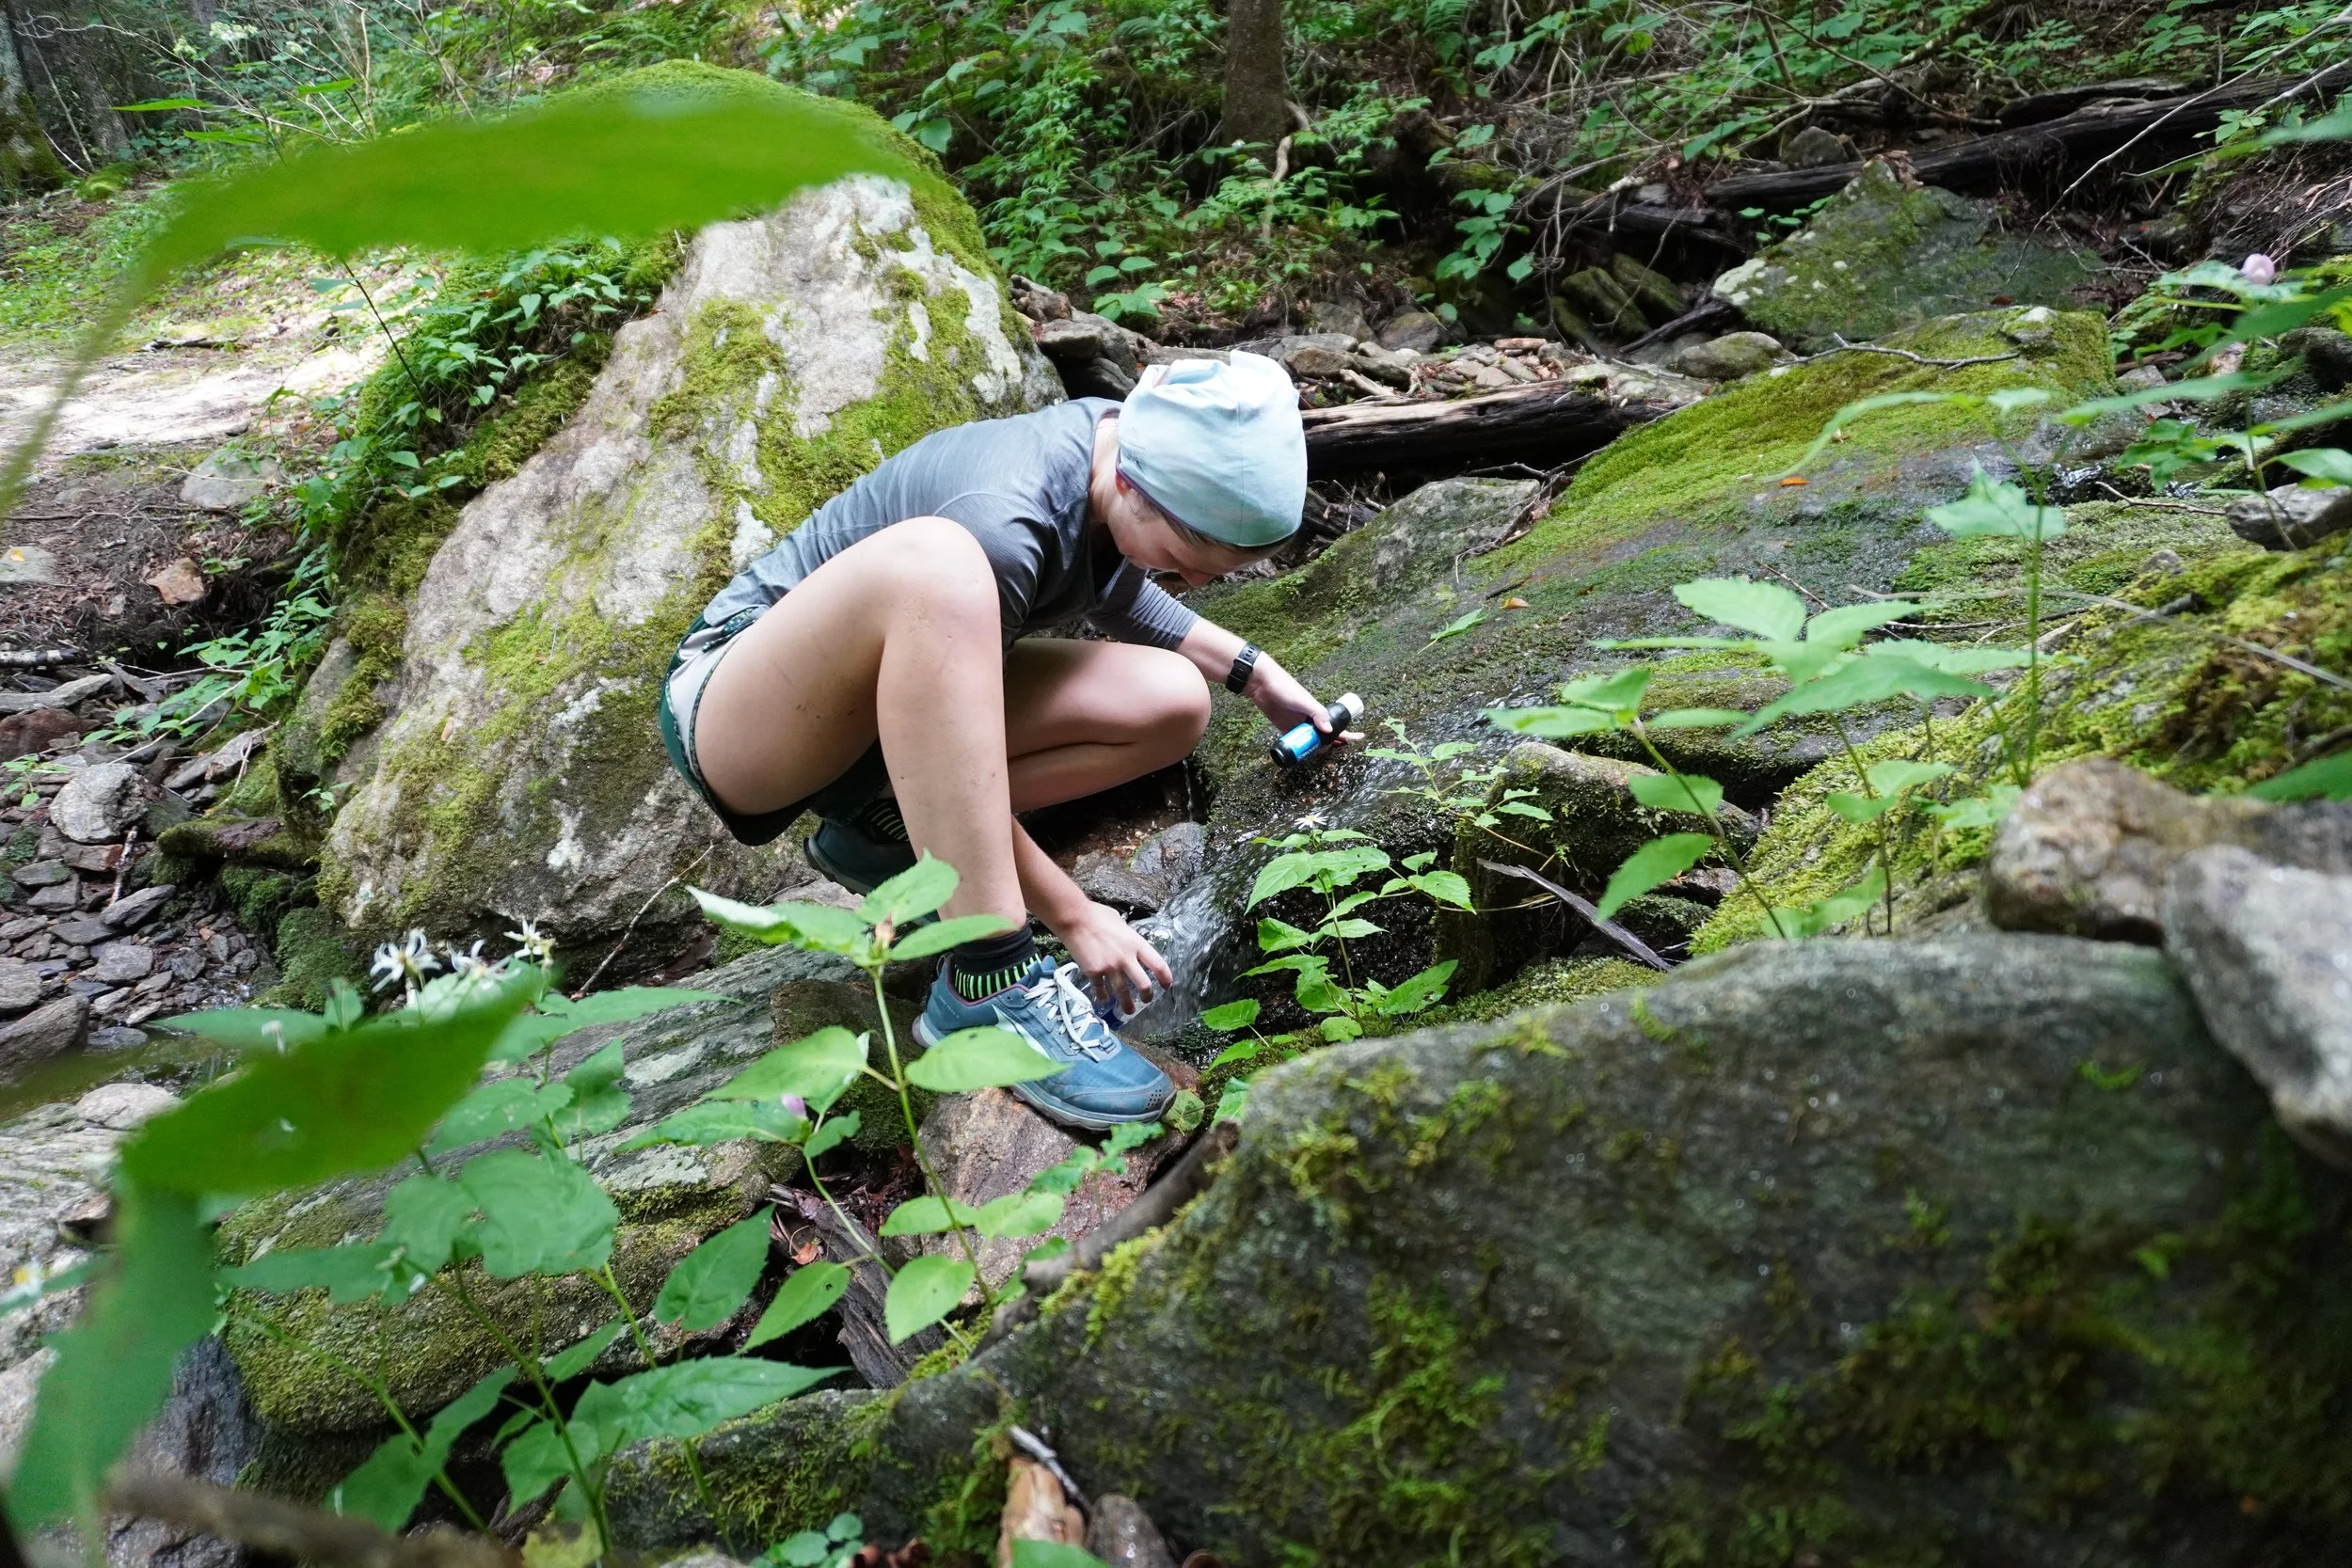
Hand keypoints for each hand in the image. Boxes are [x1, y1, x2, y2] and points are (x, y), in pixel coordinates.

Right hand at [1051, 899, 1172, 1017]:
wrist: (1075, 918)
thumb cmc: (1098, 915)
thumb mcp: (1121, 924)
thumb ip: (1128, 938)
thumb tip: (1129, 943)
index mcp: (1136, 944)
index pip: (1158, 964)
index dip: (1165, 977)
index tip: (1166, 985)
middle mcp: (1126, 958)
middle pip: (1143, 984)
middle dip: (1147, 996)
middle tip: (1147, 1000)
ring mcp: (1110, 967)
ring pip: (1123, 993)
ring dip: (1127, 1004)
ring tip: (1129, 1010)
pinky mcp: (1094, 972)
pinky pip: (1101, 989)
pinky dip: (1103, 996)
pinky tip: (1105, 1000)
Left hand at [1248, 657, 1352, 747]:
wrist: (1262, 684)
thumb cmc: (1285, 688)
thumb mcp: (1304, 700)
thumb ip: (1317, 714)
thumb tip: (1330, 731)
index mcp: (1317, 711)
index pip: (1336, 723)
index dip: (1347, 732)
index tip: (1359, 738)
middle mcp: (1309, 720)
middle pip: (1324, 737)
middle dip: (1329, 745)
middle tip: (1325, 751)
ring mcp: (1297, 725)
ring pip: (1310, 741)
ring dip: (1313, 749)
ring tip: (1313, 756)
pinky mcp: (1284, 729)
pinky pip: (1295, 742)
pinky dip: (1299, 749)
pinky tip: (1300, 756)